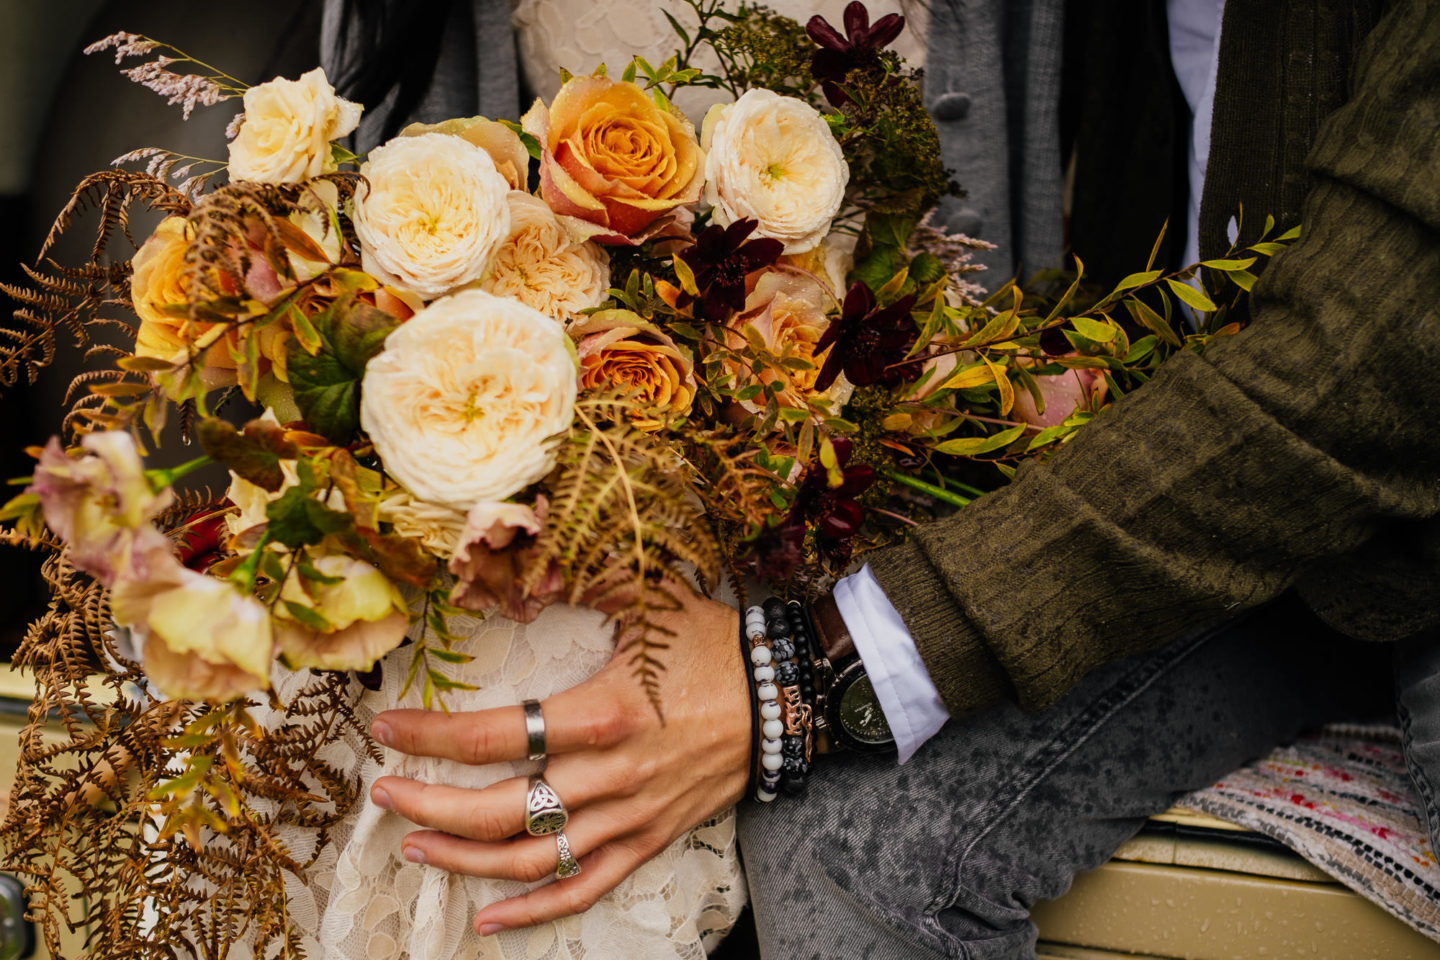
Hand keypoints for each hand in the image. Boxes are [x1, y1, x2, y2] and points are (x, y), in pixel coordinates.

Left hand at [367, 590, 749, 936]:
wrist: (782, 696)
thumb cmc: (709, 644)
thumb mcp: (648, 595)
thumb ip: (583, 574)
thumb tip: (517, 549)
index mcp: (600, 712)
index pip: (494, 735)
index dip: (431, 737)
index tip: (387, 727)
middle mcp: (609, 774)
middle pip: (499, 809)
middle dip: (430, 804)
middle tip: (386, 794)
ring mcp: (629, 816)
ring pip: (532, 858)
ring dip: (465, 859)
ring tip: (416, 845)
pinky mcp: (650, 841)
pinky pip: (585, 889)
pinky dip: (534, 910)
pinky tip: (489, 918)